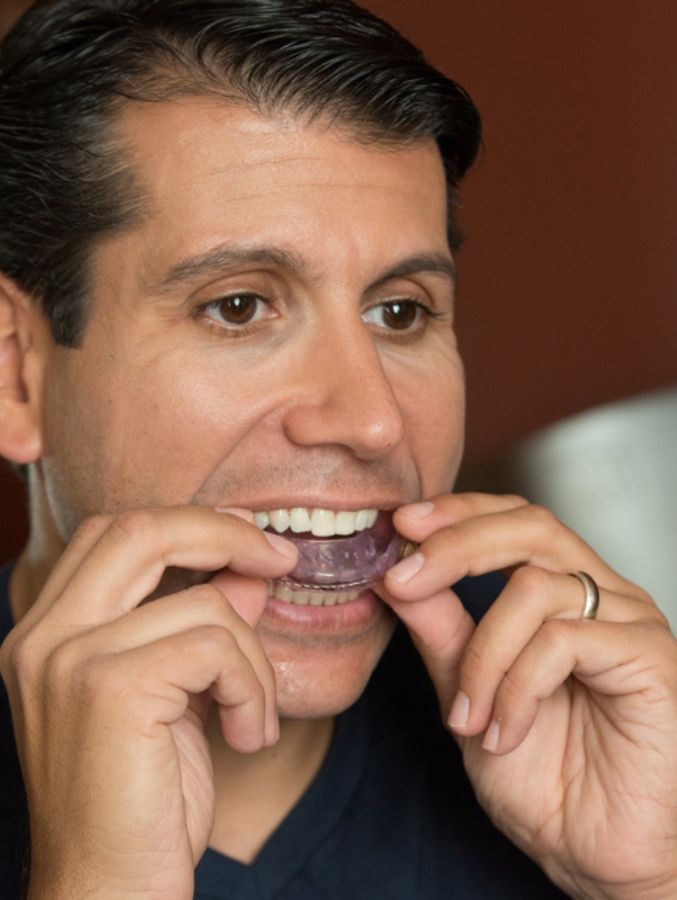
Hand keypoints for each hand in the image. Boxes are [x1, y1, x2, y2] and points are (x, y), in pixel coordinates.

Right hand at [0, 506, 296, 899]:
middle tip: (279, 559)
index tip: (250, 541)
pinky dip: (253, 687)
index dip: (188, 524)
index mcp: (48, 632)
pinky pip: (217, 647)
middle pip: (140, 529)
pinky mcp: (111, 689)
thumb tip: (248, 568)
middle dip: (223, 532)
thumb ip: (200, 624)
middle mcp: (42, 637)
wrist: (108, 897)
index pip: (114, 533)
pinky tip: (249, 735)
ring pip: (204, 603)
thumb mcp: (177, 696)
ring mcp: (68, 659)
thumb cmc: (141, 803)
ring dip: (254, 658)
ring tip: (254, 716)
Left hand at [379, 493, 676, 899]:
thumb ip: (441, 631)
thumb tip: (395, 575)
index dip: (459, 512)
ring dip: (482, 656)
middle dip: (456, 546)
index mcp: (564, 593)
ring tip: (466, 718)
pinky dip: (516, 687)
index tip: (401, 522)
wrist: (591, 855)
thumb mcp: (468, 691)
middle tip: (403, 579)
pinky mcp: (652, 659)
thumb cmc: (541, 776)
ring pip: (535, 589)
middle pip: (531, 527)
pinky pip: (564, 641)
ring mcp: (632, 622)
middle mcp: (602, 596)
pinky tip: (505, 732)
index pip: (514, 519)